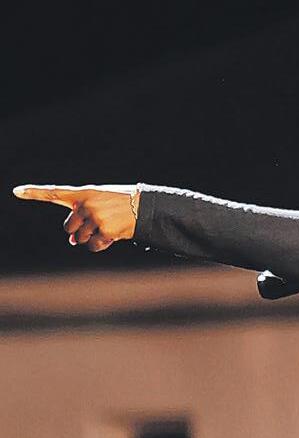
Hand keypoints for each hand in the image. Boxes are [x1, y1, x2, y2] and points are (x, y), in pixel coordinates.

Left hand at [12, 184, 139, 250]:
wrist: (144, 206)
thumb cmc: (119, 204)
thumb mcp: (99, 204)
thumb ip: (81, 218)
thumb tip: (74, 242)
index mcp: (83, 193)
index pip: (54, 192)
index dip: (34, 192)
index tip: (16, 191)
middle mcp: (86, 204)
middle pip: (68, 228)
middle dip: (78, 231)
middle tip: (95, 225)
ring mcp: (95, 218)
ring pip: (80, 239)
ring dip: (91, 238)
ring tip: (107, 227)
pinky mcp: (105, 230)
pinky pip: (93, 246)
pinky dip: (99, 245)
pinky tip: (110, 237)